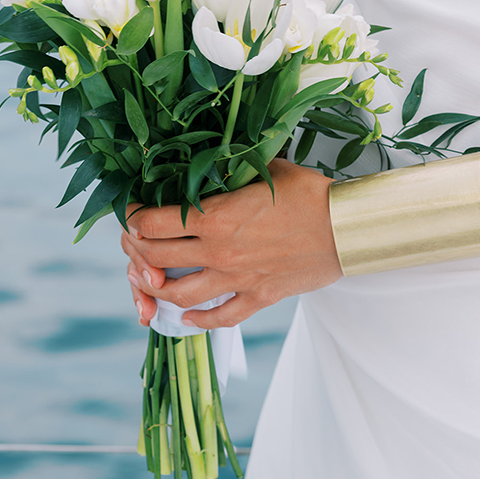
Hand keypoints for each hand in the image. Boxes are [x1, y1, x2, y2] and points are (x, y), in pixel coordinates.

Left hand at [121, 158, 342, 328]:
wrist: (348, 229)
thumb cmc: (310, 193)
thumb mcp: (266, 169)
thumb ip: (233, 168)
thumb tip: (215, 159)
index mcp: (215, 216)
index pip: (151, 222)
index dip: (132, 218)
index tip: (131, 212)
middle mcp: (218, 250)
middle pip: (155, 258)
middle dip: (136, 251)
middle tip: (135, 245)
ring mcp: (237, 278)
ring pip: (179, 294)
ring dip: (157, 290)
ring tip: (152, 282)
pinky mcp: (258, 297)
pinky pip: (220, 317)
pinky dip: (198, 319)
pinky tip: (188, 315)